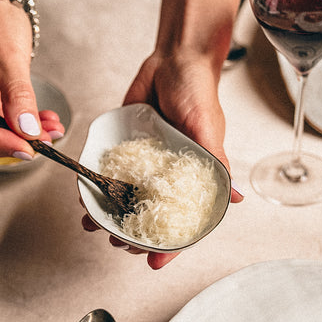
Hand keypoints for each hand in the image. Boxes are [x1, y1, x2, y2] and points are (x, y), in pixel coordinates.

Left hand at [82, 47, 243, 269]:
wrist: (173, 58)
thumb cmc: (199, 92)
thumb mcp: (209, 130)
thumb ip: (217, 164)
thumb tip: (235, 199)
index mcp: (195, 175)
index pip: (183, 219)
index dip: (172, 245)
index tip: (155, 264)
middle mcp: (169, 172)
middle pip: (151, 213)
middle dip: (135, 234)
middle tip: (119, 245)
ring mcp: (146, 161)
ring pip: (127, 197)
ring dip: (112, 215)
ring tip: (97, 228)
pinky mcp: (126, 145)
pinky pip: (110, 171)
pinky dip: (98, 186)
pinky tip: (86, 198)